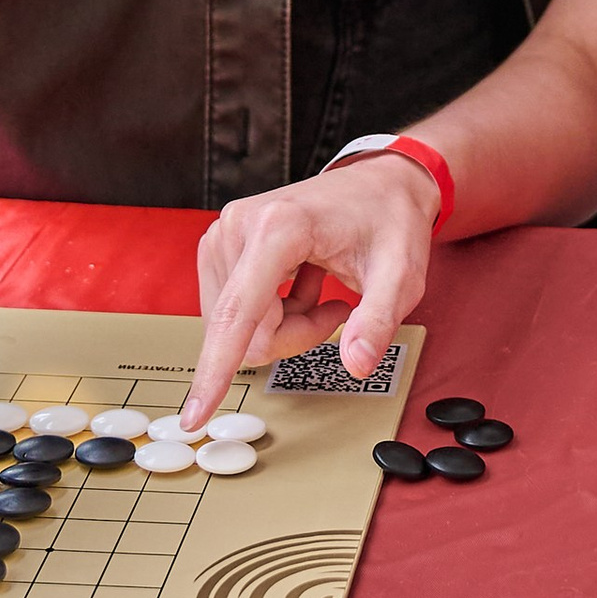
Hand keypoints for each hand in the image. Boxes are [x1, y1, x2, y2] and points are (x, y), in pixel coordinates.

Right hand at [185, 153, 439, 427]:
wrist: (378, 181)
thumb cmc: (389, 219)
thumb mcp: (401, 272)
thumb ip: (379, 320)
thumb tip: (358, 364)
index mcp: (278, 227)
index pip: (237, 315)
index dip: (215, 371)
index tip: (194, 416)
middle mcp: (239, 226)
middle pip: (243, 330)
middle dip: (291, 337)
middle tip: (338, 312)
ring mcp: (224, 234)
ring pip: (237, 326)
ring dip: (282, 326)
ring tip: (320, 293)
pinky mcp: (221, 244)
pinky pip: (234, 311)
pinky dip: (272, 314)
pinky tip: (303, 286)